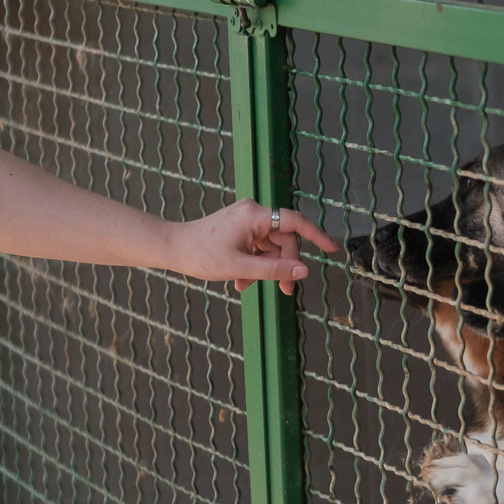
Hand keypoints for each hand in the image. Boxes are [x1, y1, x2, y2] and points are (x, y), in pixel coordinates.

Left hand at [167, 200, 337, 295]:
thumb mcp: (241, 268)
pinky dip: (253, 263)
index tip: (331, 248)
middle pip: (282, 239)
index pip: (295, 222)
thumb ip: (274, 270)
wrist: (171, 248)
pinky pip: (256, 246)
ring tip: (246, 286)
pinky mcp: (239, 227)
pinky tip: (241, 279)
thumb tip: (303, 271)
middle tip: (284, 292)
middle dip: (282, 265)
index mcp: (254, 216)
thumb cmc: (200, 255)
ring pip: (269, 246)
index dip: (316, 235)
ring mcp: (245, 219)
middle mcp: (252, 212)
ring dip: (263, 268)